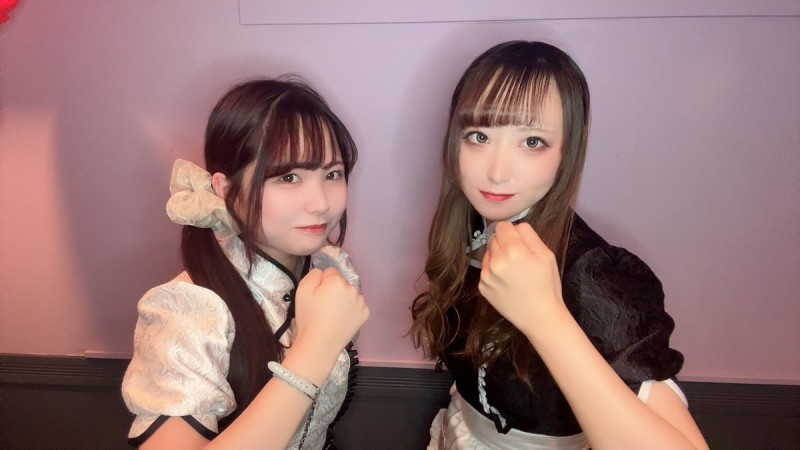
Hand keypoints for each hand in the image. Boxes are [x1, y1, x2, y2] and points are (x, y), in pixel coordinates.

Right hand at [293, 268, 368, 359]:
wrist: (320, 344)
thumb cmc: (309, 317)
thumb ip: (313, 275)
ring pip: (350, 293)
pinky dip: (351, 309)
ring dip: (344, 298)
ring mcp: (361, 302)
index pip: (330, 272)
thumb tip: (322, 273)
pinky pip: (357, 305)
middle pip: (341, 283)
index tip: (317, 296)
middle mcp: (353, 288)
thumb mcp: (302, 290)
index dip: (322, 283)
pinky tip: (342, 319)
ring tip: (333, 314)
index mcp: (337, 281)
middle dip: (334, 290)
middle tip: (324, 306)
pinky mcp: (365, 314)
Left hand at [478, 222, 564, 336]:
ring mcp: (486, 275)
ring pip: (488, 253)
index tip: (520, 242)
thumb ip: (529, 235)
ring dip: (498, 257)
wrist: (540, 317)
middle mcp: (495, 261)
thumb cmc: (547, 285)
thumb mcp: (546, 254)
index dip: (512, 232)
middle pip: (494, 239)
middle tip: (519, 259)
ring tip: (513, 271)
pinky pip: (485, 269)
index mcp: (513, 251)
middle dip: (505, 244)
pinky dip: (494, 272)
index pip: (502, 226)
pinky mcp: (482, 287)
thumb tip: (515, 227)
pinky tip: (507, 282)